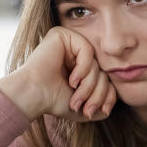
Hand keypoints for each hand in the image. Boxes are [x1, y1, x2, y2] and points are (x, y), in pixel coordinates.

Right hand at [0, 26, 116, 121]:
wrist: (33, 96)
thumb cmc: (52, 101)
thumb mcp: (84, 107)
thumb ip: (101, 103)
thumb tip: (113, 102)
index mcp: (79, 67)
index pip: (103, 77)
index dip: (105, 95)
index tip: (96, 111)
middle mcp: (74, 52)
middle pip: (102, 71)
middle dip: (98, 93)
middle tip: (87, 108)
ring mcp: (69, 42)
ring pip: (95, 63)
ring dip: (89, 85)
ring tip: (76, 98)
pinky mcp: (62, 34)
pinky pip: (87, 50)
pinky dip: (83, 68)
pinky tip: (72, 80)